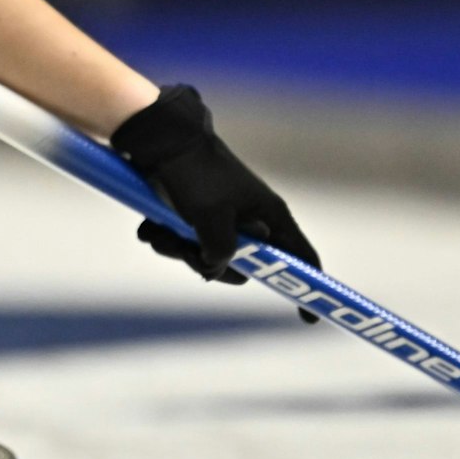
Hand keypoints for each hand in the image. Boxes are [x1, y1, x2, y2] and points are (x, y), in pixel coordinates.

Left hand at [110, 85, 322, 320]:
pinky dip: (163, 235)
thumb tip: (216, 267)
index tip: (308, 319)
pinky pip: (179, 240)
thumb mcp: (212, 219)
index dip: (306, 285)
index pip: (300, 255)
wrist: (158, 140)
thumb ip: (222, 253)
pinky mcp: (191, 211)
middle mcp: (247, 218)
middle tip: (187, 247)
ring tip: (163, 228)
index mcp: (267, 215)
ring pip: (202, 254)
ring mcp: (218, 215)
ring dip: (177, 247)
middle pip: (238, 266)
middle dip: (206, 263)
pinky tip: (151, 222)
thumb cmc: (194, 174)